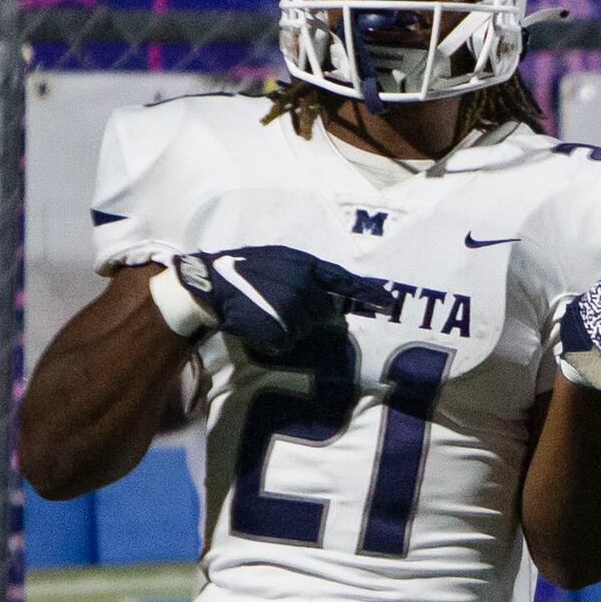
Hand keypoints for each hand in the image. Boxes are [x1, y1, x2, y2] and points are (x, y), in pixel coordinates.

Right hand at [173, 244, 362, 387]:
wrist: (211, 284)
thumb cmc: (243, 270)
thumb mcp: (278, 259)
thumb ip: (306, 272)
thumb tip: (329, 292)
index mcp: (305, 265)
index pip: (344, 280)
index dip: (368, 293)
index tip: (389, 304)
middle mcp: (304, 287)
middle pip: (323, 311)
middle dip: (307, 311)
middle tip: (275, 302)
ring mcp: (292, 310)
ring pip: (304, 328)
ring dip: (288, 325)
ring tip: (262, 309)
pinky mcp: (280, 330)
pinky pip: (286, 342)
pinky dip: (274, 338)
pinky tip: (257, 323)